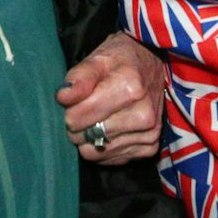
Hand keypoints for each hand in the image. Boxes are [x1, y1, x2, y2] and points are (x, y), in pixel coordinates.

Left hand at [57, 31, 163, 164]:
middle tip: (85, 109)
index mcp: (130, 88)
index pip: (79, 117)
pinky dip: (104, 147)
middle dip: (79, 125)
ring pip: (96, 152)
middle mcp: (143, 115)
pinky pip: (110, 159)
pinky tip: (110, 129)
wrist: (154, 64)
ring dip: (90, 139)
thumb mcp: (98, 58)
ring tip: (97, 119)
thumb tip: (63, 98)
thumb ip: (78, 77)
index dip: (70, 110)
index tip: (75, 101)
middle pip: (87, 136)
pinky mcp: (150, 148)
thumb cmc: (122, 59)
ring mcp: (149, 134)